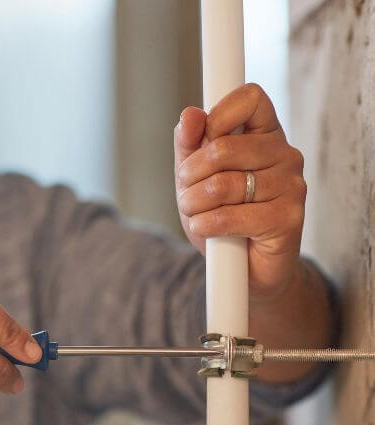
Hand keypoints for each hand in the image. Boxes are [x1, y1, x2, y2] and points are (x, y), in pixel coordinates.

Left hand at [174, 83, 306, 300]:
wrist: (244, 271)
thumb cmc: (221, 216)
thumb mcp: (195, 176)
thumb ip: (190, 144)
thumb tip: (190, 114)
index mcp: (265, 135)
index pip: (250, 97)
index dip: (218, 115)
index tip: (202, 142)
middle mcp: (285, 155)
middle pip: (224, 146)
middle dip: (190, 175)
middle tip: (188, 194)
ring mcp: (291, 186)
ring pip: (221, 184)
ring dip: (194, 204)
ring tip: (198, 214)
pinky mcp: (288, 218)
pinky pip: (229, 215)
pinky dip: (205, 225)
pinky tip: (207, 230)